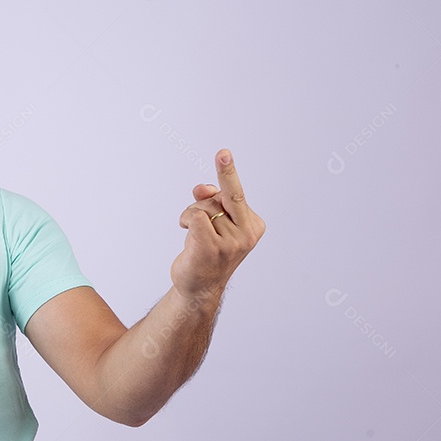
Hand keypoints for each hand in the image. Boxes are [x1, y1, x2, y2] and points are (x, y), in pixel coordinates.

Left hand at [170, 149, 264, 303]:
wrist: (199, 286)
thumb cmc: (206, 250)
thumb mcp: (212, 222)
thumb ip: (211, 200)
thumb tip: (203, 188)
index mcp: (253, 225)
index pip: (236, 194)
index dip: (226, 175)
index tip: (224, 153)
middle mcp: (247, 233)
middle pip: (232, 194)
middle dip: (227, 172)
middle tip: (223, 154)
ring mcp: (231, 242)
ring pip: (204, 206)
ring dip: (192, 215)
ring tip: (195, 235)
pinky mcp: (212, 247)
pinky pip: (196, 217)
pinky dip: (187, 219)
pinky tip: (188, 234)